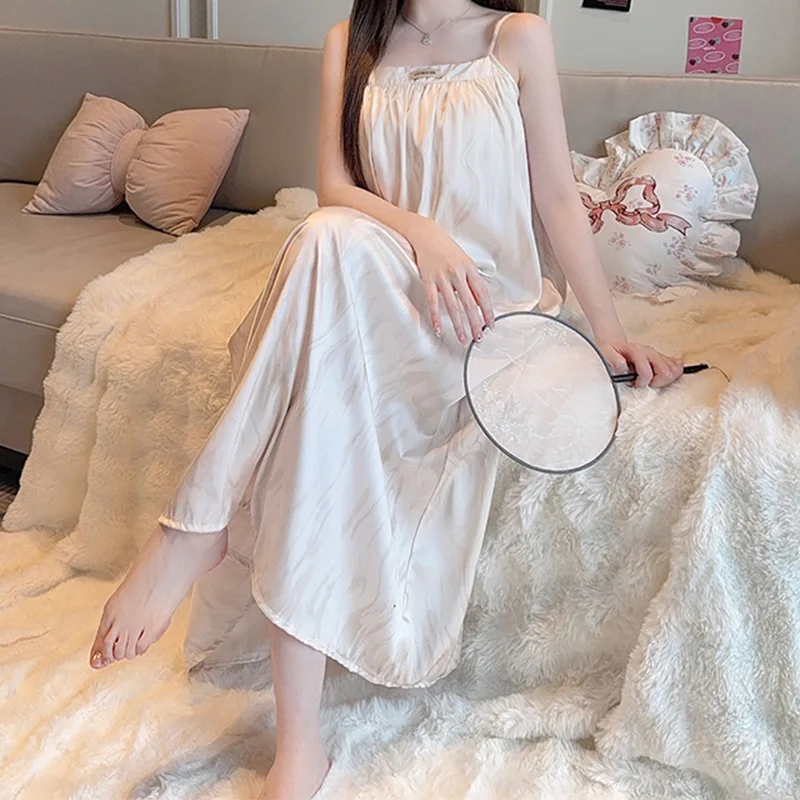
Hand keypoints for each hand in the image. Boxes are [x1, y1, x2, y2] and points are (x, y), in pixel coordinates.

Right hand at [408, 218, 494, 344]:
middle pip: (469, 304)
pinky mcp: (428, 280)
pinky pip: (433, 302)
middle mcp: (457, 273)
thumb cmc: (447, 249)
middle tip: (479, 339)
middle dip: (475, 324)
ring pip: (452, 306)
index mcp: (470, 269)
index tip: (491, 326)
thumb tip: (480, 302)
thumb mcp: (465, 261)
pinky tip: (439, 330)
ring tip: (463, 339)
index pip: (482, 294)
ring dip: (459, 326)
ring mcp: (442, 277)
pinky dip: (435, 318)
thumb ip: (471, 280)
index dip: (488, 312)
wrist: (426, 234)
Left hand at [597, 339, 683, 388]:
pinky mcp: (663, 358)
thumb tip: (623, 368)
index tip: (633, 384)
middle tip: (645, 383)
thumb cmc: (611, 352)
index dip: (641, 383)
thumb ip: (613, 360)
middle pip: (666, 372)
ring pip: (674, 370)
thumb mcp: (605, 354)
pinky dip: (673, 374)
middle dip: (656, 383)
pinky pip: (677, 366)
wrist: (615, 345)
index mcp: (637, 351)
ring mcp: (658, 354)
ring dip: (664, 380)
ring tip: (652, 380)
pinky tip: (661, 377)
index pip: (647, 372)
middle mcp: (650, 352)